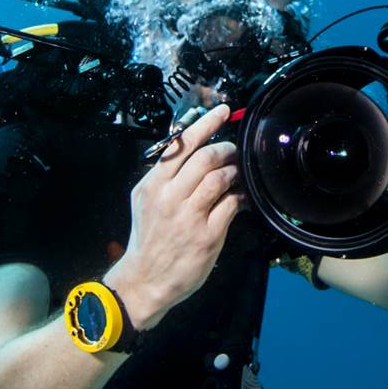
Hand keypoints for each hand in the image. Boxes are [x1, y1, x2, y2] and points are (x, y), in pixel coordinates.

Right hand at [109, 103, 242, 328]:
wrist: (145, 279)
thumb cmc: (149, 238)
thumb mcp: (145, 200)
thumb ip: (164, 176)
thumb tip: (188, 149)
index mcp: (153, 184)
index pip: (180, 145)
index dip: (204, 123)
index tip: (221, 110)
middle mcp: (169, 196)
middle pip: (205, 157)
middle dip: (226, 149)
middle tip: (234, 152)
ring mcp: (189, 216)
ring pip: (220, 178)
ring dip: (235, 172)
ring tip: (237, 175)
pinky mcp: (207, 234)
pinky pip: (231, 204)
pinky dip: (241, 196)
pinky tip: (242, 197)